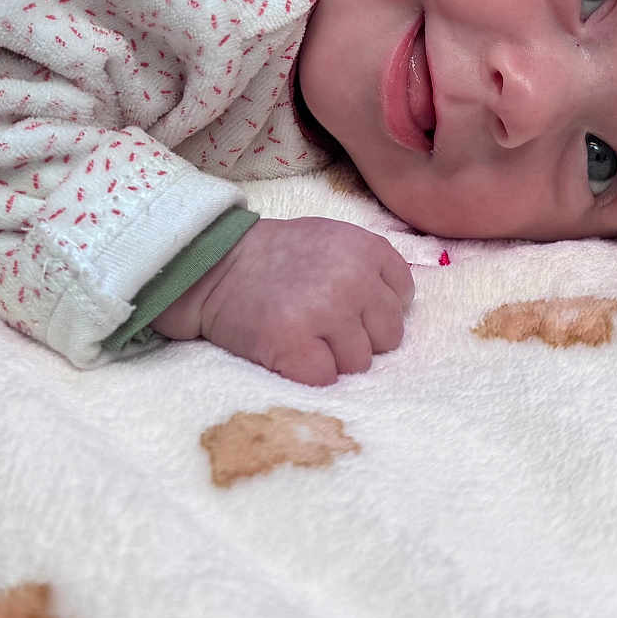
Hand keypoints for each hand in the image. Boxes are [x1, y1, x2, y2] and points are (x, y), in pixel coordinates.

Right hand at [152, 217, 414, 385]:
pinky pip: (325, 379)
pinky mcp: (295, 346)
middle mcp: (353, 279)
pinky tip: (286, 349)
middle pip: (388, 337)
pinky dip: (305, 372)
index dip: (374, 309)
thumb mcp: (331, 239)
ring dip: (332, 357)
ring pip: (359, 363)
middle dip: (358, 336)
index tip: (345, 305)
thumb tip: (399, 309)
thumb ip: (368, 266)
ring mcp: (325, 313)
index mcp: (367, 249)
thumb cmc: (275, 256)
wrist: (213, 265)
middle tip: (320, 322)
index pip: (403, 299)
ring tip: (301, 333)